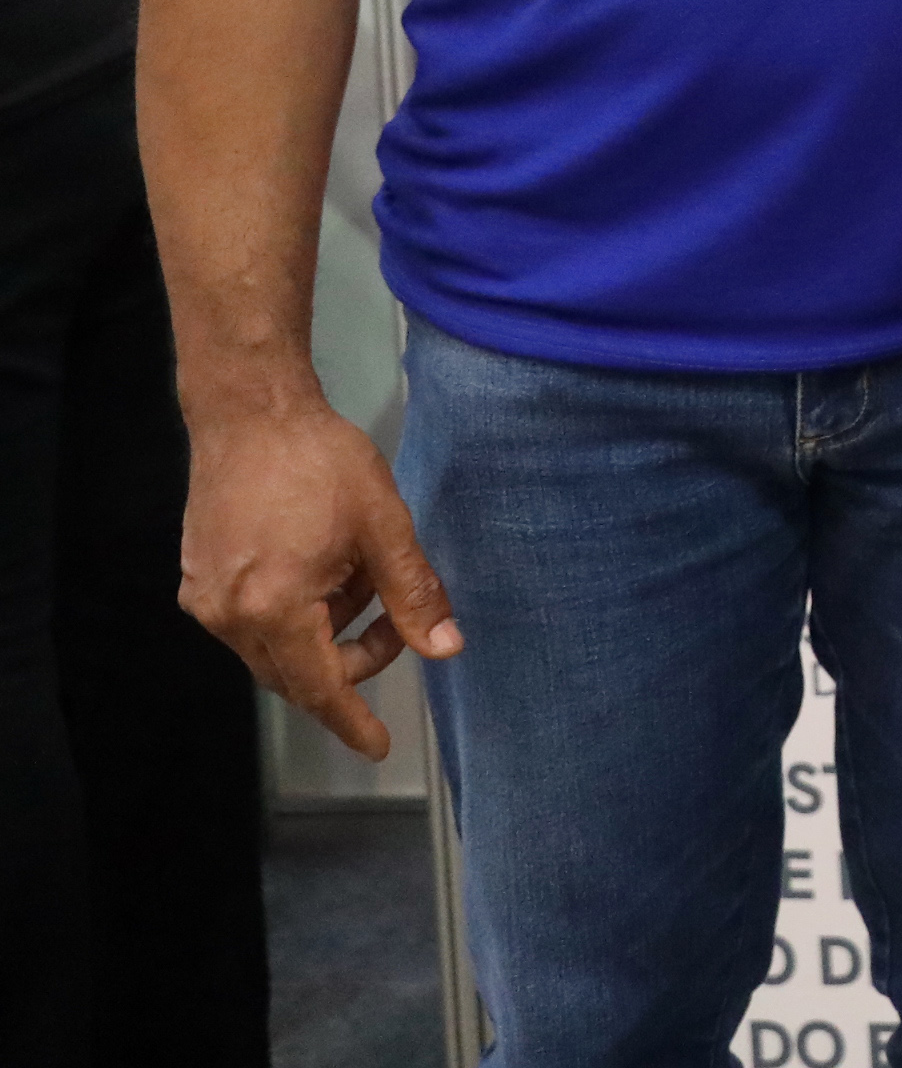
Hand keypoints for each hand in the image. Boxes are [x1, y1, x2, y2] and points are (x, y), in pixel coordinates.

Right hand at [177, 398, 461, 758]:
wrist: (251, 413)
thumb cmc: (320, 463)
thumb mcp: (384, 527)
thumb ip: (413, 593)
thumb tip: (445, 648)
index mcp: (274, 608)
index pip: (319, 688)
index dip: (351, 720)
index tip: (377, 747)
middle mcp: (227, 616)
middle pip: (295, 673)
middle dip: (349, 663)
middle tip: (393, 624)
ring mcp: (204, 599)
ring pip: (273, 648)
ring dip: (323, 632)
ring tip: (358, 574)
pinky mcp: (197, 578)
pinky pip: (251, 621)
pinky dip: (294, 613)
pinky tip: (323, 567)